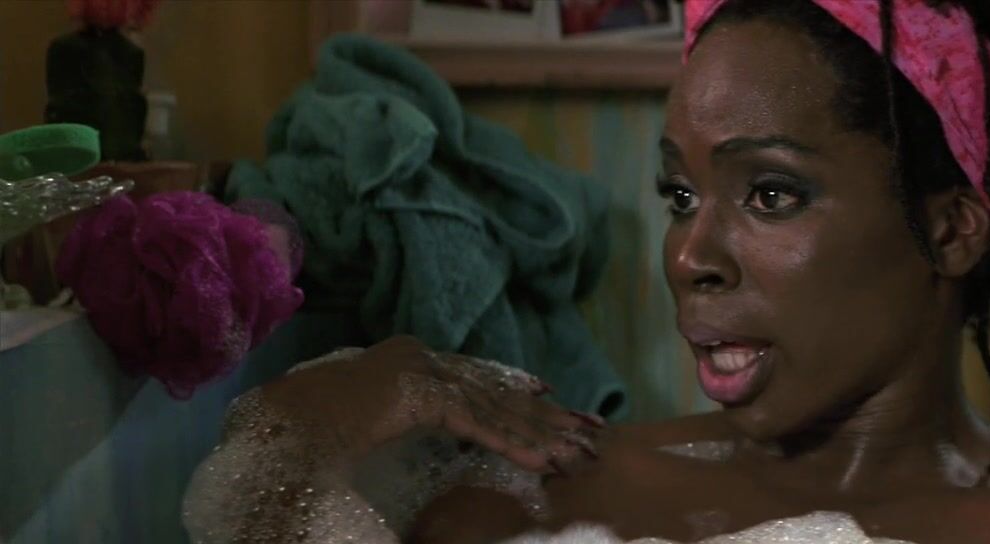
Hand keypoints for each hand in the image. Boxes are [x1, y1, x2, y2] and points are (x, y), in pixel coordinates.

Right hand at [252, 335, 602, 473]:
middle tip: (591, 431)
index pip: (473, 378)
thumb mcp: (358, 429)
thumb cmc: (297, 434)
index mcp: (402, 364)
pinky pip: (478, 424)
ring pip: (496, 407)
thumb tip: (398, 440)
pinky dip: (513, 443)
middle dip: (547, 416)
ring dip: (543, 435)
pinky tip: (546, 461)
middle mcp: (417, 359)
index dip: (514, 392)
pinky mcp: (418, 395)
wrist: (268, 431)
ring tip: (582, 452)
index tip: (550, 401)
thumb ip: (389, 429)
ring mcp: (418, 373)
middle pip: (496, 389)